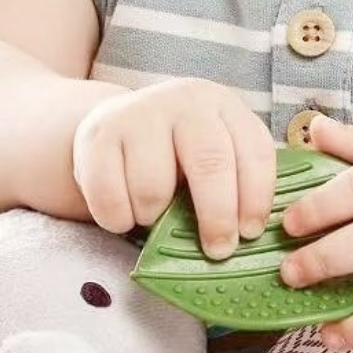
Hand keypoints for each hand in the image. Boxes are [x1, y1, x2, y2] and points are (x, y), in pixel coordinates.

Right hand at [72, 78, 275, 258]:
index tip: (249, 234)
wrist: (115, 127)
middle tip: (217, 251)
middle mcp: (184, 101)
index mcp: (223, 107)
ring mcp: (138, 114)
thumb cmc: (175, 155)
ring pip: (153, 188)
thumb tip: (245, 239)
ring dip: (153, 218)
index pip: (252, 151)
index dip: (256, 198)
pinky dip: (118, 220)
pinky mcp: (96, 135)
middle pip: (209, 164)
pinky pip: (110, 198)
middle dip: (217, 217)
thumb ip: (232, 186)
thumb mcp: (212, 157)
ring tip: (152, 215)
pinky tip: (123, 214)